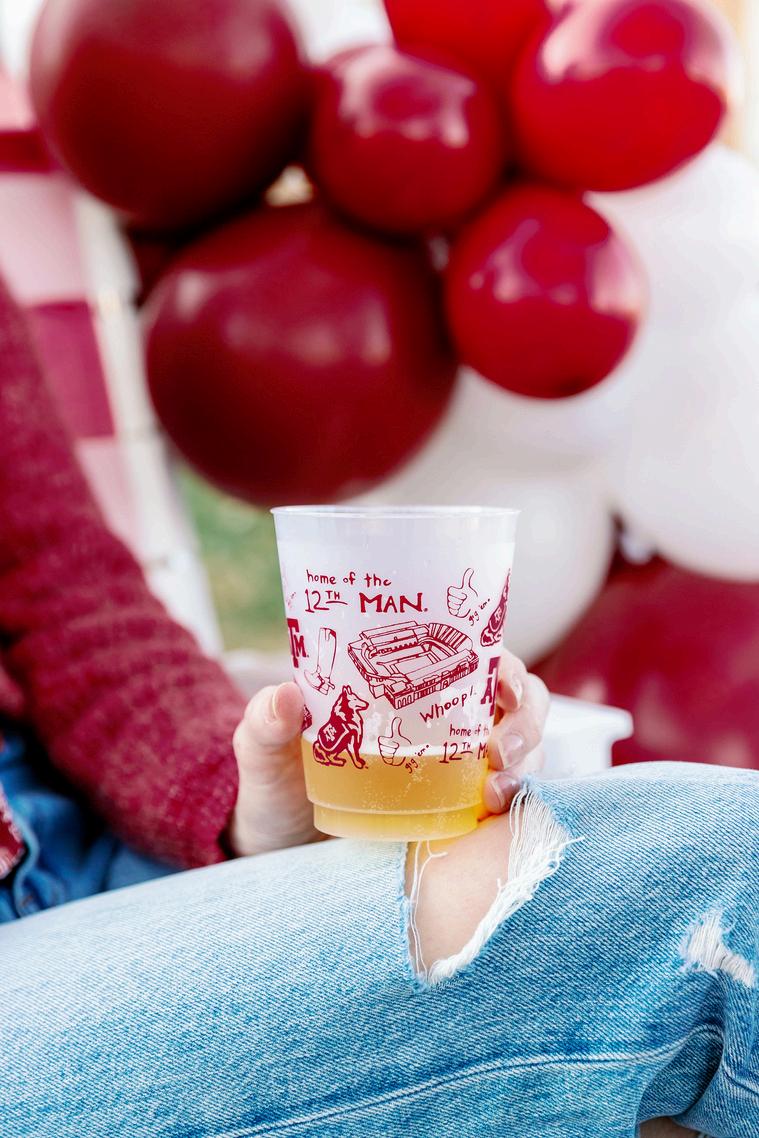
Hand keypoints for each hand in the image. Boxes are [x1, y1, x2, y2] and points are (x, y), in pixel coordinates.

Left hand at [228, 648, 548, 856]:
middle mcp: (448, 727)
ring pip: (525, 756)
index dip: (507, 666)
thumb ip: (265, 725)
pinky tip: (498, 823)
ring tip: (496, 796)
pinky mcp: (463, 821)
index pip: (479, 661)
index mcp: (412, 691)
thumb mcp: (265, 754)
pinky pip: (510, 809)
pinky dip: (518, 811)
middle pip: (518, 707)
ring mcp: (461, 774)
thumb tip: (285, 697)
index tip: (504, 683)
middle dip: (526, 722)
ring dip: (525, 769)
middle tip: (498, 752)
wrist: (279, 855)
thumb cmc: (278, 789)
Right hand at [447, 567, 476, 618]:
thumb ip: (467, 578)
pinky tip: (460, 610)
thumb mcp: (468, 588)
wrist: (472, 606)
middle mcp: (450, 597)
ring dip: (459, 606)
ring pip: (452, 605)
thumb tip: (471, 569)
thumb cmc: (470, 597)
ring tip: (462, 605)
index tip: (464, 595)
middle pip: (451, 598)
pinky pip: (452, 611)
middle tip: (464, 600)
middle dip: (460, 600)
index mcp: (452, 591)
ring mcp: (450, 604)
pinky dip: (458, 611)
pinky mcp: (451, 611)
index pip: (450, 591)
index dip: (458, 593)